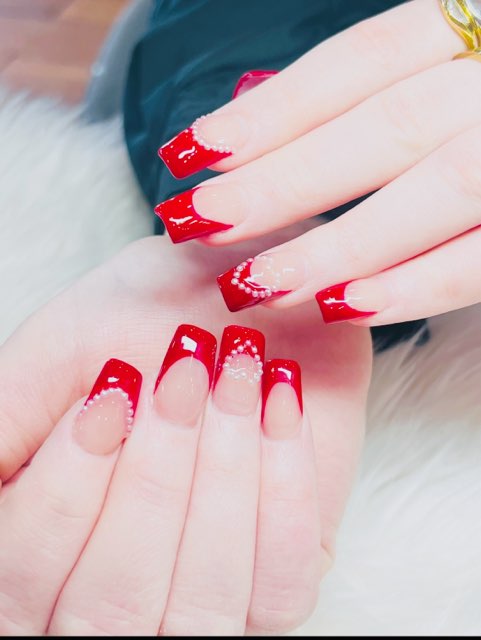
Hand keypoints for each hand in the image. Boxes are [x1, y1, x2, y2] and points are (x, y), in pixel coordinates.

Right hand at [0, 236, 370, 634]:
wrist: (235, 296)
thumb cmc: (136, 323)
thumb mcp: (49, 362)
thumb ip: (6, 429)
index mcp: (43, 556)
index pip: (23, 582)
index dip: (67, 494)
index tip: (114, 391)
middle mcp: (116, 598)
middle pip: (112, 609)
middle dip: (153, 481)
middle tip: (182, 375)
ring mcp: (203, 603)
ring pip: (201, 604)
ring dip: (223, 475)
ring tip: (235, 373)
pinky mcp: (278, 588)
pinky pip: (283, 584)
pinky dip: (283, 486)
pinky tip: (278, 399)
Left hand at [155, 0, 480, 325]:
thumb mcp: (444, 65)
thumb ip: (369, 91)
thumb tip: (252, 112)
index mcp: (470, 23)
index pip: (356, 64)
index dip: (271, 111)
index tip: (192, 152)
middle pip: (380, 128)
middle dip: (281, 181)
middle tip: (196, 221)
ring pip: (433, 192)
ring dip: (336, 244)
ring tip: (255, 283)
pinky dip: (421, 284)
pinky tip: (349, 308)